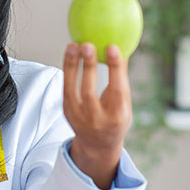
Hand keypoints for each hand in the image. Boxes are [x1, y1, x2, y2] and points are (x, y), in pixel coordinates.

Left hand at [62, 42, 132, 189]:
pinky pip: (65, 88)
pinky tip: (70, 54)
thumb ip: (121, 79)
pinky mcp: (67, 112)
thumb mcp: (124, 103)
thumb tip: (121, 48)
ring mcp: (79, 117)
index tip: (113, 47)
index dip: (115, 68)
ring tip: (74, 45)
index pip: (117, 90)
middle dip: (88, 67)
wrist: (98, 144)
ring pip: (72, 89)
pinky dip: (67, 70)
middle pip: (89, 92)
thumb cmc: (115, 117)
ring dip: (72, 65)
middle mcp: (97, 119)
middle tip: (88, 44)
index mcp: (117, 116)